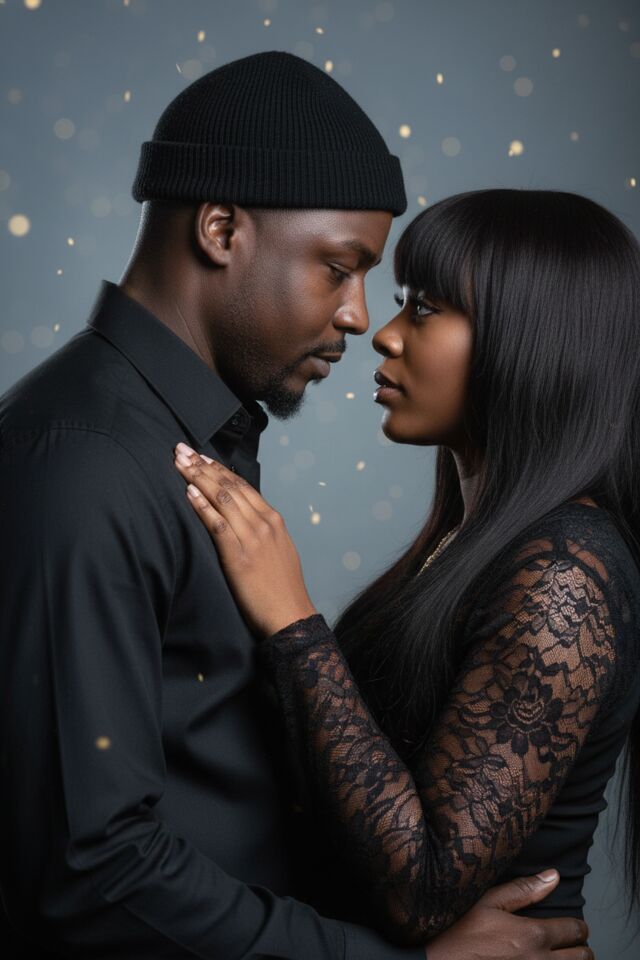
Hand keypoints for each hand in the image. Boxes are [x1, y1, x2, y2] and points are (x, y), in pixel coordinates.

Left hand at [172, 443, 317, 636]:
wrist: (290, 615)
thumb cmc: (281, 587)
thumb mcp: (278, 549)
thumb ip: (261, 530)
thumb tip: (241, 516)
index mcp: (273, 519)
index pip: (242, 484)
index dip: (218, 468)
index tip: (200, 456)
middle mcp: (264, 522)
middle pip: (230, 485)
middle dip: (203, 465)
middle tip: (181, 449)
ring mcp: (253, 537)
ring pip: (223, 498)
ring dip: (198, 478)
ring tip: (179, 463)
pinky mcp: (239, 555)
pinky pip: (217, 524)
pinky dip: (202, 506)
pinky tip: (188, 493)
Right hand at [425, 870, 591, 959]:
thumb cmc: (458, 932)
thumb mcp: (487, 902)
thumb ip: (523, 890)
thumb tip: (553, 876)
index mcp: (532, 936)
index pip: (574, 931)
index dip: (578, 926)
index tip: (573, 926)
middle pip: (582, 957)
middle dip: (580, 947)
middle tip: (571, 943)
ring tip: (563, 958)